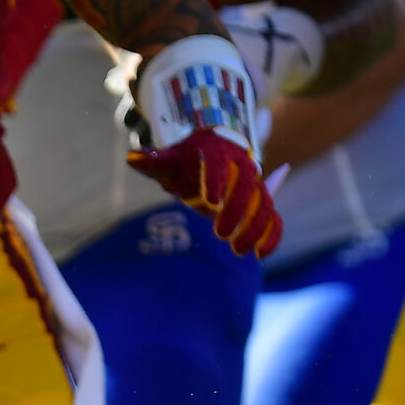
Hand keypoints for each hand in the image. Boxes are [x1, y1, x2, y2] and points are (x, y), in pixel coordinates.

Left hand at [127, 130, 282, 258]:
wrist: (206, 159)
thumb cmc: (185, 161)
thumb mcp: (168, 161)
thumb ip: (154, 161)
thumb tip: (132, 158)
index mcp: (217, 150)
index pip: (218, 162)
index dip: (216, 179)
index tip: (210, 199)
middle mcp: (240, 165)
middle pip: (247, 184)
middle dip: (236, 209)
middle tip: (220, 234)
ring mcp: (253, 185)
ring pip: (263, 203)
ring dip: (255, 227)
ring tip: (238, 250)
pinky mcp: (260, 203)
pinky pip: (272, 217)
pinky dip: (271, 234)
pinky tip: (261, 254)